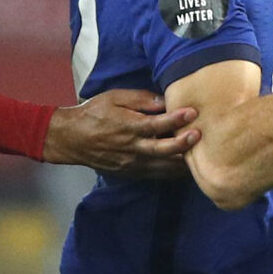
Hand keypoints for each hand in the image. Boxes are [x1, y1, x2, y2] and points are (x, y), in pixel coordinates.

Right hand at [44, 89, 199, 175]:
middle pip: (162, 149)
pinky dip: (171, 172)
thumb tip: (163, 101)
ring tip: (201, 156)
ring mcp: (131, 163)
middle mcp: (131, 148)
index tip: (192, 112)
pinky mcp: (130, 173)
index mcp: (128, 127)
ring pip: (161, 167)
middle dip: (182, 144)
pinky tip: (185, 168)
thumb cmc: (93, 113)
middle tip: (199, 136)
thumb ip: (140, 99)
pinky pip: (155, 175)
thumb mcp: (114, 98)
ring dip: (181, 163)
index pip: (155, 124)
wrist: (71, 139)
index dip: (175, 118)